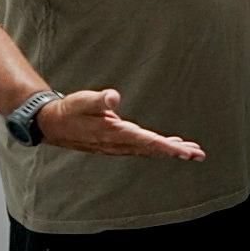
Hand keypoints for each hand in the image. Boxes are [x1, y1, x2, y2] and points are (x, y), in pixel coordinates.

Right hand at [35, 89, 204, 159]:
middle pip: (152, 149)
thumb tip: (114, 96)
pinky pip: (142, 148)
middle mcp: (118, 143)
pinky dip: (158, 147)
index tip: (185, 151)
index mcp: (114, 133)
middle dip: (176, 151)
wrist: (51, 124)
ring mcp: (117, 145)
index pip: (146, 141)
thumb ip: (99, 99)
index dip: (167, 146)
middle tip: (198, 154)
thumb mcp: (82, 101)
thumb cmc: (69, 110)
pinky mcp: (116, 143)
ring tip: (192, 151)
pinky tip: (170, 144)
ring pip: (149, 150)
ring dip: (170, 150)